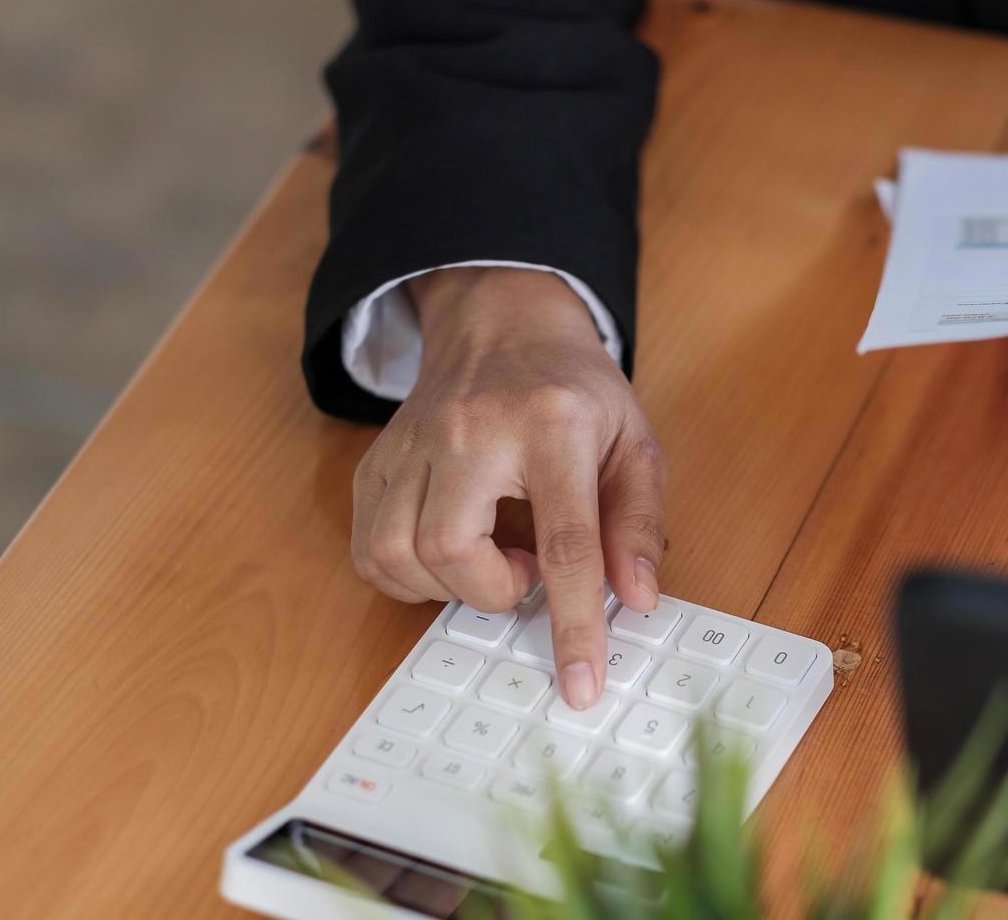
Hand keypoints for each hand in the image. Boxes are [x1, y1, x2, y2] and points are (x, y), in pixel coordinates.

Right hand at [350, 268, 665, 708]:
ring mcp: (413, 442)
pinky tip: (446, 554)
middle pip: (452, 549)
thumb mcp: (634, 442)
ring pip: (396, 554)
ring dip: (446, 585)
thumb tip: (636, 600)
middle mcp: (472, 430)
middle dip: (492, 591)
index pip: (565, 543)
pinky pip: (368, 548)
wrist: (501, 322)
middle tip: (524, 568)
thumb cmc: (574, 390)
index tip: (581, 684)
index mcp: (552, 424)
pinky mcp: (376, 460)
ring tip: (487, 557)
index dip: (574, 623)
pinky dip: (405, 575)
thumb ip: (639, 523)